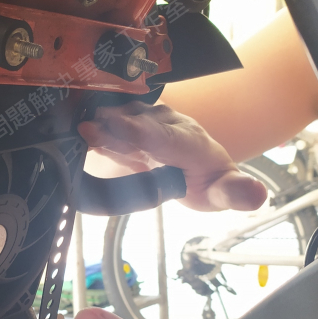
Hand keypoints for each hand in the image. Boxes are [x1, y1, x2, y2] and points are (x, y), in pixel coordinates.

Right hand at [78, 101, 267, 211]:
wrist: (192, 162)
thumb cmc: (207, 180)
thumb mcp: (224, 190)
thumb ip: (236, 192)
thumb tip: (257, 196)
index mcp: (188, 138)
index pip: (165, 135)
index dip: (143, 133)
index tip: (123, 130)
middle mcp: (161, 123)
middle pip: (133, 125)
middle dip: (111, 127)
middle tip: (85, 129)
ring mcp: (137, 122)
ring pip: (113, 123)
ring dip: (91, 126)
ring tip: (69, 129)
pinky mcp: (118, 127)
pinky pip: (98, 128)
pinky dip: (81, 131)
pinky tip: (60, 133)